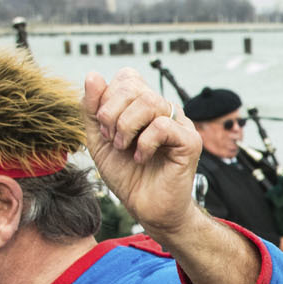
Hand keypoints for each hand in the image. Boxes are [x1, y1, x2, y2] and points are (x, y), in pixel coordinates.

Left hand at [81, 69, 202, 236]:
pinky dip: (144, 143)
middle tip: (111, 139)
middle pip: (135, 87)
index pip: (128, 77)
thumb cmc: (127, 175)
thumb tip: (93, 75)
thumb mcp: (98, 139)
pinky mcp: (191, 142)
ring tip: (124, 148)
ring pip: (150, 102)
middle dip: (112, 112)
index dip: (108, 95)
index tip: (103, 126)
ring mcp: (180, 124)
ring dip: (126, 126)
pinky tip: (141, 157)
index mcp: (144, 106)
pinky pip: (162, 126)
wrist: (146, 208)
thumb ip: (91, 108)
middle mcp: (164, 111)